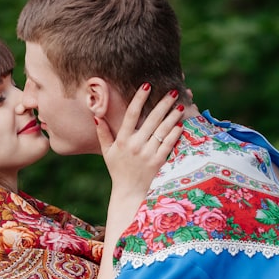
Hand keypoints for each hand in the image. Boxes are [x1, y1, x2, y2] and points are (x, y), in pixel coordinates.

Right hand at [96, 84, 183, 199]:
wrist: (129, 193)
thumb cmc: (118, 171)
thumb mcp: (107, 152)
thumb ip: (103, 134)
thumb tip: (97, 116)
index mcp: (122, 140)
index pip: (131, 114)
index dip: (139, 98)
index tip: (147, 85)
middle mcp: (135, 145)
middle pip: (151, 119)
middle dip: (163, 103)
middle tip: (173, 91)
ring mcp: (148, 154)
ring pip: (163, 130)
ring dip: (173, 115)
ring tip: (181, 104)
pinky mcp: (158, 162)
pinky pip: (169, 144)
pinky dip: (175, 133)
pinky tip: (180, 124)